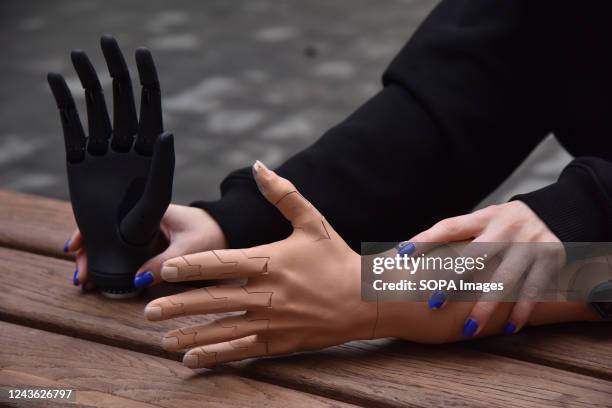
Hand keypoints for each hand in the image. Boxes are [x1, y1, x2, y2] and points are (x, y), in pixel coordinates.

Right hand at [49, 36, 173, 293]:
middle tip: (107, 41)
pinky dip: (64, 104)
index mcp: (151, 148)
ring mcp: (103, 152)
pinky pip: (71, 127)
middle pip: (122, 99)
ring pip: (96, 108)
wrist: (119, 250)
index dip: (146, 77)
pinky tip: (57, 81)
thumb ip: (163, 165)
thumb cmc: (146, 228)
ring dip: (87, 81)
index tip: (140, 52)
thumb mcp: (159, 196)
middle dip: (116, 70)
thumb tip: (168, 132)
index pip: (150, 105)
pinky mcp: (80, 162)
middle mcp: (127, 145)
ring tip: (78, 55)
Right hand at [64, 204, 226, 288]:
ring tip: (85, 282)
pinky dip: (112, 265)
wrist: (229, 231)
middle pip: (105, 232)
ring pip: (113, 244)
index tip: (74, 247)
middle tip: (81, 276)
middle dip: (89, 252)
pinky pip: (125, 253)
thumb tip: (137, 280)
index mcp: (148, 209)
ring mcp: (145, 232)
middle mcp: (142, 218)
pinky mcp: (150, 245)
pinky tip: (101, 280)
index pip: (109, 215)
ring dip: (98, 261)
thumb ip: (166, 264)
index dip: (89, 230)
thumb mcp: (190, 249)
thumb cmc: (212, 233)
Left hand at [144, 161, 377, 368]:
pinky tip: (192, 358)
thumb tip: (258, 165)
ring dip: (189, 334)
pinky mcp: (280, 342)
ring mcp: (273, 320)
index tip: (163, 270)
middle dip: (177, 306)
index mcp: (269, 261)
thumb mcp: (312, 220)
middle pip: (213, 300)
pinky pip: (241, 349)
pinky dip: (216, 355)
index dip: (189, 266)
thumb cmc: (337, 257)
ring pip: (222, 329)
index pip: (220, 263)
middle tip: (148, 310)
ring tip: (161, 339)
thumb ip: (283, 194)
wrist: (367, 298)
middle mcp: (267, 293)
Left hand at [406, 201, 564, 336]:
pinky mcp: (550, 259)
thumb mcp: (483, 221)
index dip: (427, 239)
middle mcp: (505, 230)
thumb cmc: (504, 224)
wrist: (556, 213)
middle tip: (434, 303)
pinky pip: (533, 289)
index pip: (450, 228)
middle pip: (476, 256)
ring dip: (486, 306)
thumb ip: (456, 237)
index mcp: (483, 218)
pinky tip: (509, 328)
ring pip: (505, 279)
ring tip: (469, 328)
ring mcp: (529, 245)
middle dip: (454, 280)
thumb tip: (409, 253)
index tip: (403, 253)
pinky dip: (521, 310)